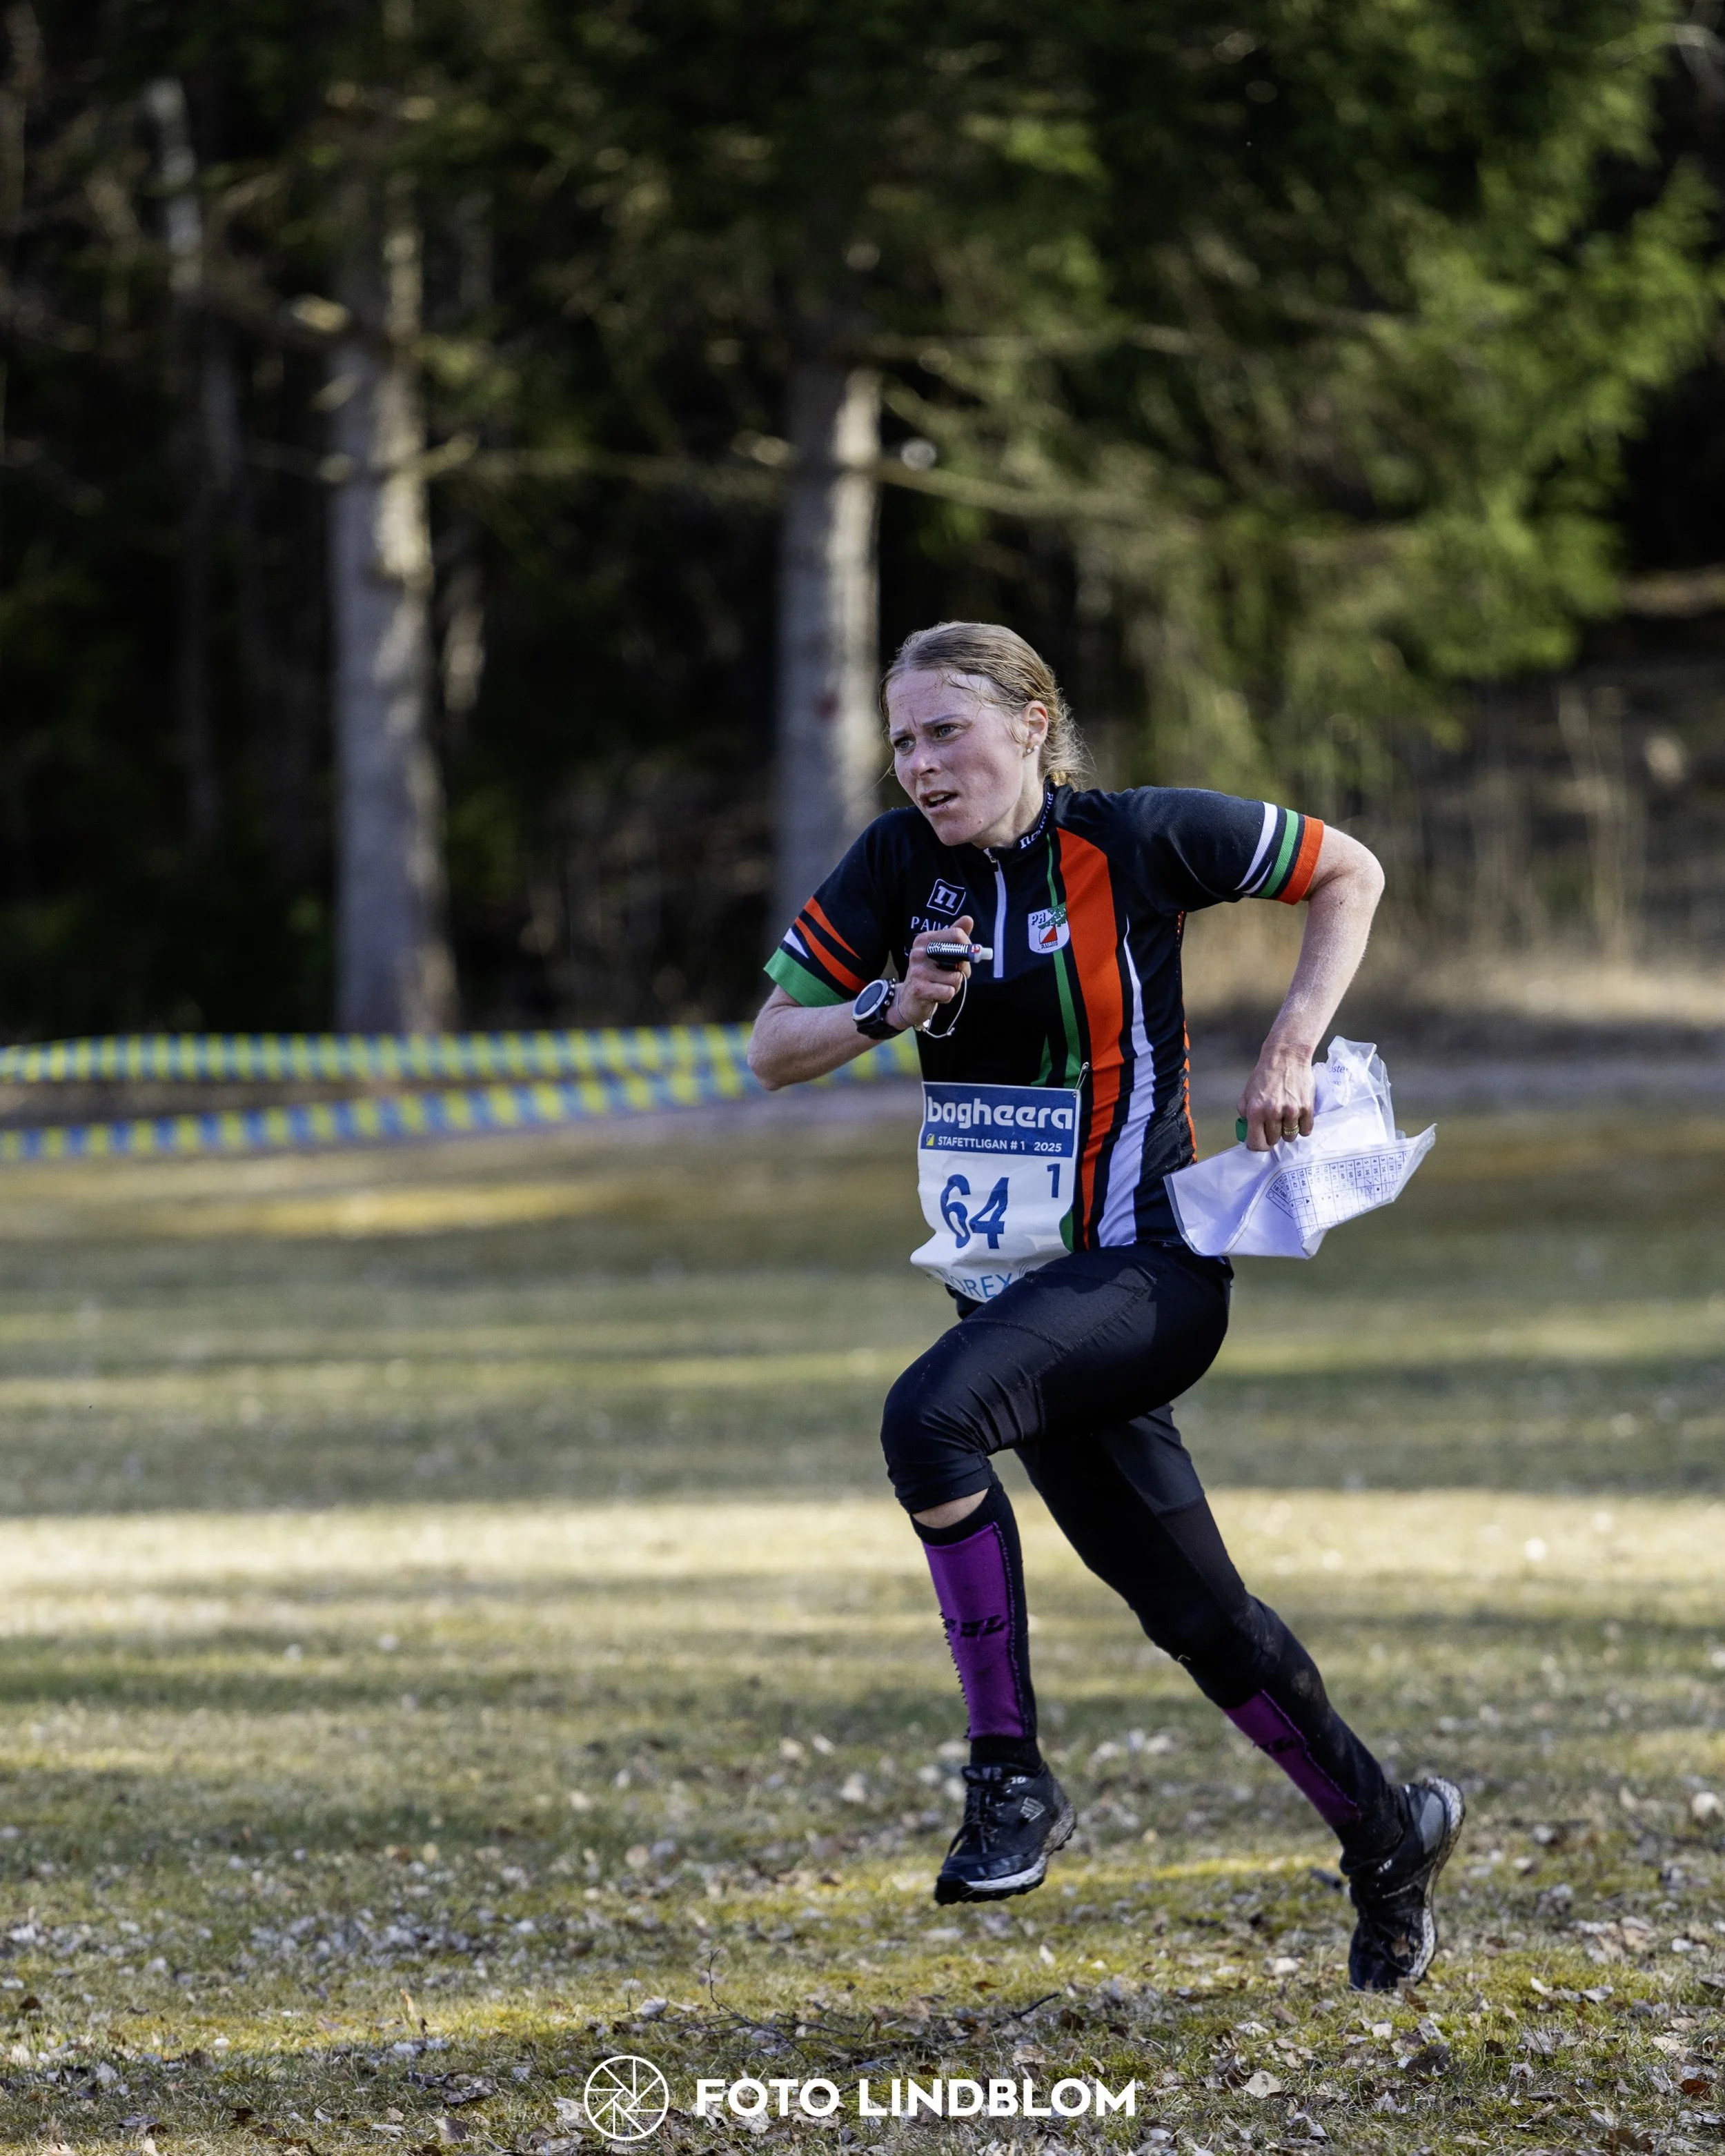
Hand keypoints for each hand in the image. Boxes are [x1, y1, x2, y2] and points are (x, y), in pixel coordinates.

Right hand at [894, 915, 974, 1030]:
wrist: (909, 999)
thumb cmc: (930, 974)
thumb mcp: (941, 952)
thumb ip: (955, 937)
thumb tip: (968, 919)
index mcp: (924, 939)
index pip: (957, 934)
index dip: (968, 948)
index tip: (965, 957)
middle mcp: (919, 952)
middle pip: (959, 955)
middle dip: (963, 968)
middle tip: (953, 974)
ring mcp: (918, 971)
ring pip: (956, 978)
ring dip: (954, 985)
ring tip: (941, 985)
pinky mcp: (919, 989)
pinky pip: (949, 992)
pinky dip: (948, 996)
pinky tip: (937, 995)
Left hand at [1238, 1034, 1314, 1151]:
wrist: (1286, 1057)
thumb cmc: (1265, 1075)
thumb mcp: (1247, 1093)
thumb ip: (1245, 1114)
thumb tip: (1248, 1133)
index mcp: (1255, 1111)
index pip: (1256, 1144)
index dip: (1259, 1145)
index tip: (1262, 1141)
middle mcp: (1272, 1113)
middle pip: (1274, 1141)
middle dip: (1273, 1135)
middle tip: (1274, 1123)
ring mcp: (1291, 1111)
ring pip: (1290, 1137)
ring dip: (1288, 1130)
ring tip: (1286, 1117)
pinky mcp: (1307, 1108)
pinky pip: (1306, 1130)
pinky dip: (1302, 1126)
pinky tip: (1298, 1116)